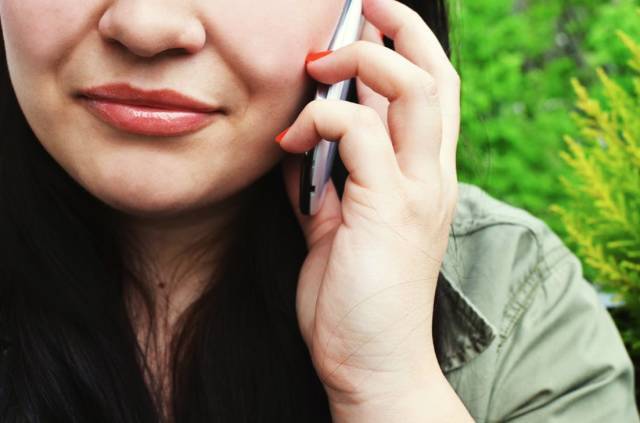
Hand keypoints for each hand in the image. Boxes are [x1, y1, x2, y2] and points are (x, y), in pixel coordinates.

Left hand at [277, 0, 460, 408]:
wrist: (372, 363)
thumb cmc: (354, 295)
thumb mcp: (338, 223)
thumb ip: (329, 177)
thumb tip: (301, 137)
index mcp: (423, 176)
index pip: (431, 91)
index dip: (405, 46)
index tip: (364, 24)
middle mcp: (432, 175)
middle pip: (436, 74)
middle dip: (399, 27)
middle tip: (360, 5)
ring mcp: (417, 190)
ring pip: (413, 88)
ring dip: (361, 61)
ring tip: (319, 63)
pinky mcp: (390, 209)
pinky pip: (358, 135)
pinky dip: (320, 122)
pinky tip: (290, 139)